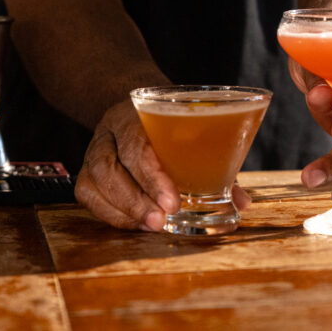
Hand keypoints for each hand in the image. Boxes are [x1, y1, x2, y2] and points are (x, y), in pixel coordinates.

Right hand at [74, 101, 251, 229]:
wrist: (139, 106)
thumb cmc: (173, 124)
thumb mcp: (193, 130)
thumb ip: (217, 164)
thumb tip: (244, 201)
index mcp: (135, 114)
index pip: (137, 145)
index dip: (152, 176)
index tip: (172, 202)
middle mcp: (109, 132)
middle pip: (111, 167)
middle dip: (136, 198)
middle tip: (163, 219)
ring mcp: (94, 152)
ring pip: (94, 183)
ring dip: (124, 210)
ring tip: (153, 225)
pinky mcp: (87, 172)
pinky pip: (89, 196)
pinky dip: (112, 215)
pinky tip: (138, 223)